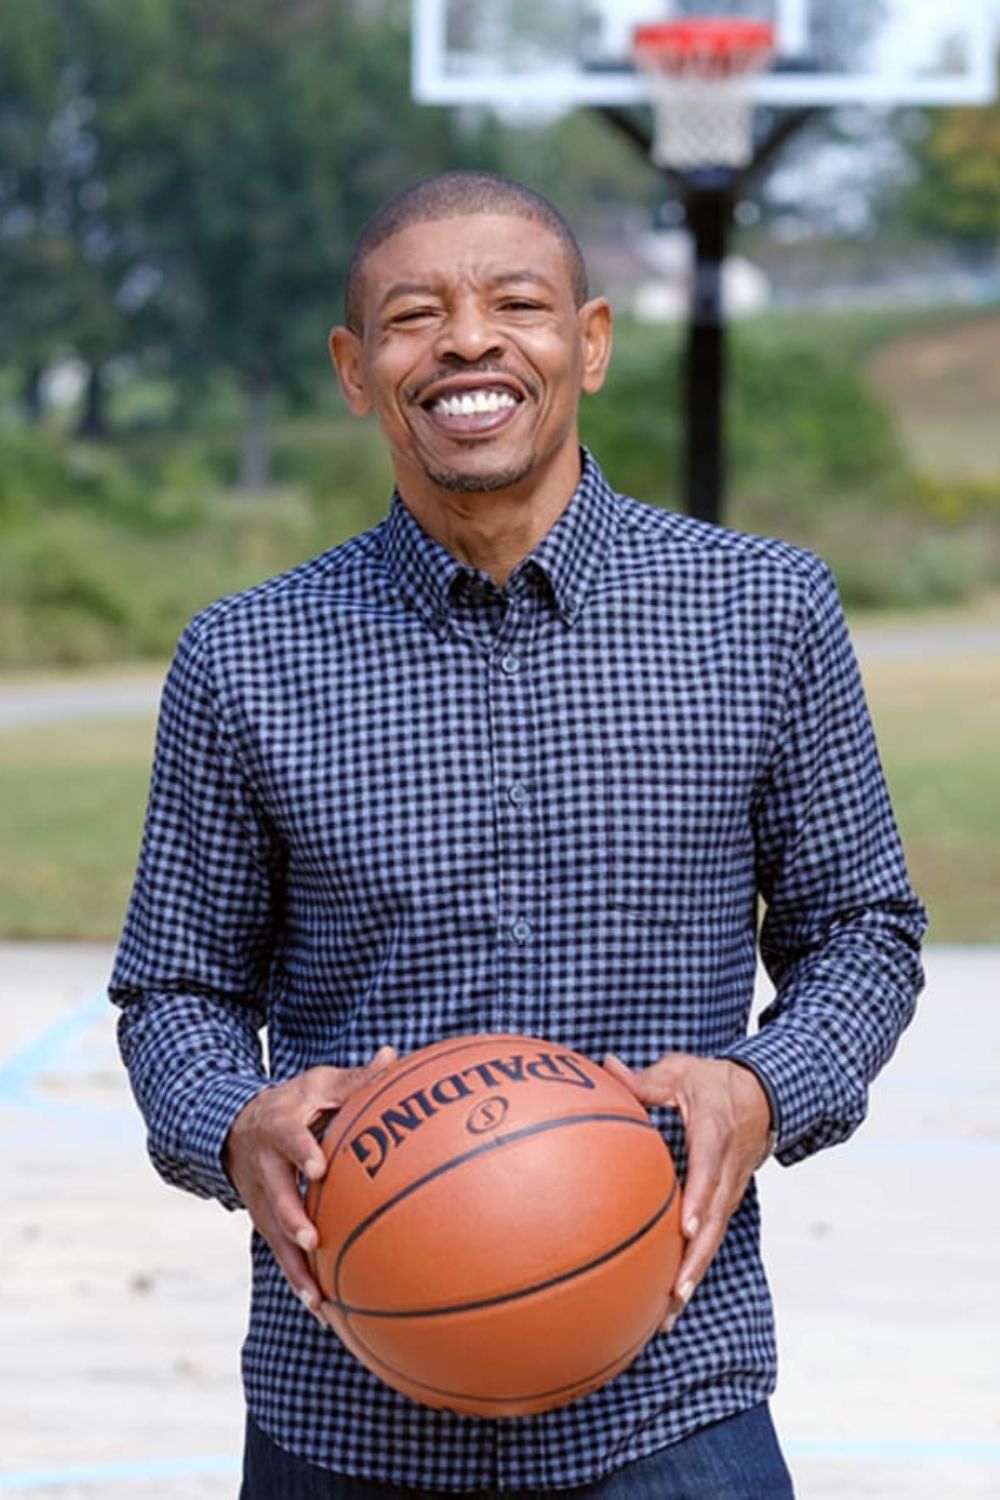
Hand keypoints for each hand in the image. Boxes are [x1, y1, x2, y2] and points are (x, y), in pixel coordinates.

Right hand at [223, 1046, 396, 1321]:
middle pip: (275, 1197)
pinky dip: (299, 1282)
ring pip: (274, 1237)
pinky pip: (282, 1256)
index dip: (300, 1152)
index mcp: (279, 1127)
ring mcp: (261, 1200)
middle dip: (291, 1220)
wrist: (236, 1127)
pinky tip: (323, 1311)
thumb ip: (354, 1080)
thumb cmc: (292, 1103)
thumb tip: (393, 1056)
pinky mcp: (265, 1224)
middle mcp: (264, 1168)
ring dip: (294, 1266)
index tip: (318, 1167)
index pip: (287, 1138)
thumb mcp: (317, 1084)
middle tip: (313, 1240)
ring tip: (317, 1296)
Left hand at [603, 1052, 771, 1333]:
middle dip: (695, 1260)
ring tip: (668, 1314)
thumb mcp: (682, 1072)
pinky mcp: (724, 1203)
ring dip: (693, 1276)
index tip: (685, 1228)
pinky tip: (670, 1300)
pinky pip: (710, 1239)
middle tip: (673, 1295)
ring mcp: (729, 1191)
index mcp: (716, 1134)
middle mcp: (727, 1171)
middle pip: (714, 1222)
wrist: (763, 1096)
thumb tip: (605, 1068)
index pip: (710, 1172)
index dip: (699, 1201)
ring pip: (713, 1239)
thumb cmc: (714, 1083)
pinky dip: (693, 1268)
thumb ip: (645, 1080)